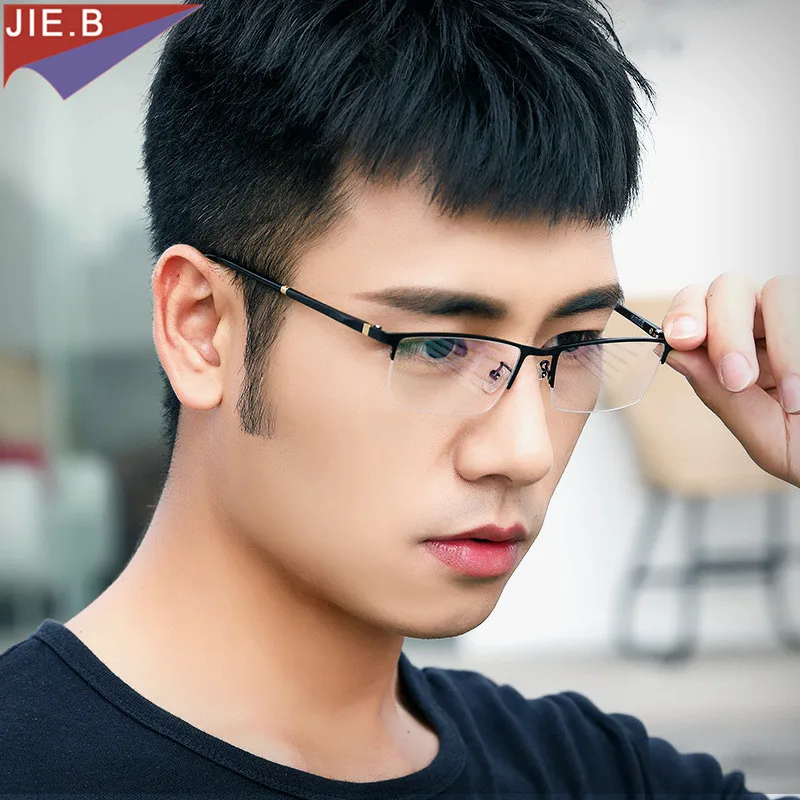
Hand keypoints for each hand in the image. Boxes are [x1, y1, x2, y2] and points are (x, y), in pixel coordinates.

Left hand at [662, 273, 799, 488]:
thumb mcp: (766, 435)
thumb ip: (720, 396)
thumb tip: (674, 355)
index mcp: (738, 349)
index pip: (698, 307)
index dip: (684, 314)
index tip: (680, 340)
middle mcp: (768, 325)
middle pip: (729, 288)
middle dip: (725, 329)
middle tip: (735, 379)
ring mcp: (799, 317)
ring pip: (778, 289)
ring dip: (780, 344)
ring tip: (792, 399)